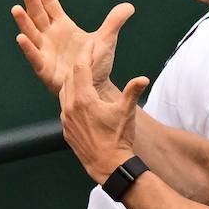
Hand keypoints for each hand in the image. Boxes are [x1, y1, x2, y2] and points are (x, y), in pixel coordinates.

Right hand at [11, 0, 133, 97]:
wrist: (94, 88)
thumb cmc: (96, 64)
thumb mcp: (106, 40)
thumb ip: (114, 22)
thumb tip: (129, 6)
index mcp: (62, 26)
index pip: (50, 4)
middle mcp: (50, 36)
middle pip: (38, 14)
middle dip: (31, 0)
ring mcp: (45, 51)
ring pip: (32, 33)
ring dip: (24, 21)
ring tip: (16, 8)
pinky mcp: (44, 68)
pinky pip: (34, 56)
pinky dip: (27, 47)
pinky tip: (21, 37)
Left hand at [59, 42, 149, 184]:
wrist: (108, 166)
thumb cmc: (118, 139)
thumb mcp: (126, 112)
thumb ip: (133, 92)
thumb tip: (143, 78)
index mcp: (84, 99)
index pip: (80, 68)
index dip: (85, 53)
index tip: (90, 43)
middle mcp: (70, 107)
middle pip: (70, 78)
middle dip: (78, 65)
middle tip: (86, 55)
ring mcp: (66, 119)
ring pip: (64, 92)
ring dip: (72, 81)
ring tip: (82, 73)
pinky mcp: (66, 129)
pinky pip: (64, 107)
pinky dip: (70, 97)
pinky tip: (79, 97)